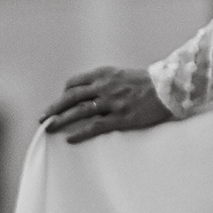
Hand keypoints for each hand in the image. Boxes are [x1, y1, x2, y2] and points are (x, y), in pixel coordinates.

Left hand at [42, 66, 172, 144]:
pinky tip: (70, 138)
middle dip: (54, 108)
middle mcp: (105, 86)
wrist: (169, 87)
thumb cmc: (148, 83)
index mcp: (105, 74)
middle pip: (71, 97)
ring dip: (61, 120)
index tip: (59, 103)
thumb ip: (107, 81)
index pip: (75, 82)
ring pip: (79, 111)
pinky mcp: (121, 117)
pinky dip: (80, 132)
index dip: (64, 93)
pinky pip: (95, 126)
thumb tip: (92, 92)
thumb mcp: (123, 75)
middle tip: (42, 118)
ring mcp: (112, 102)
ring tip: (49, 128)